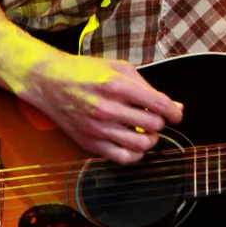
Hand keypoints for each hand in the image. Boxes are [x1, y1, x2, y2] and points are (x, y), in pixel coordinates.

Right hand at [19, 53, 183, 163]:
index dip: (174, 112)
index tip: (176, 114)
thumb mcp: (118, 68)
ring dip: (151, 140)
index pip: (158, 105)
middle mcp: (107, 109)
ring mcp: (97, 128)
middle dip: (161, 123)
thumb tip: (174, 106)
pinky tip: (133, 144)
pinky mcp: (90, 143)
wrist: (49, 82)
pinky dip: (135, 154)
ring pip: (141, 145)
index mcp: (116, 85)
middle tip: (156, 118)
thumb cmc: (85, 72)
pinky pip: (122, 158)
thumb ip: (147, 87)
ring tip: (147, 131)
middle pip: (152, 125)